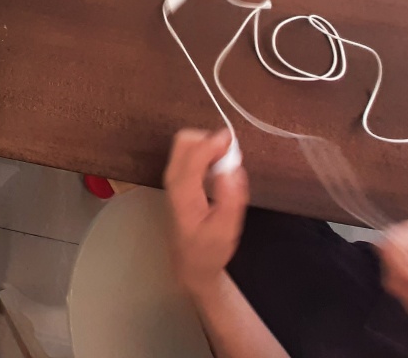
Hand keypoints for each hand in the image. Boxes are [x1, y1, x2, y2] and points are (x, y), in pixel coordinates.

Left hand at [164, 128, 249, 297]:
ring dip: (208, 147)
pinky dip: (206, 154)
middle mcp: (173, 179)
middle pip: (185, 141)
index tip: (234, 143)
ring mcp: (173, 179)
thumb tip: (232, 169)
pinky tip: (219, 174)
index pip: (194, 153)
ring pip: (186, 145)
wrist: (192, 266)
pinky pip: (190, 155)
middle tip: (231, 157)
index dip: (214, 143)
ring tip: (228, 167)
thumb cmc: (209, 250)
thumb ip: (230, 198)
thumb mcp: (226, 229)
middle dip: (209, 141)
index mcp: (182, 190)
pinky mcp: (179, 181)